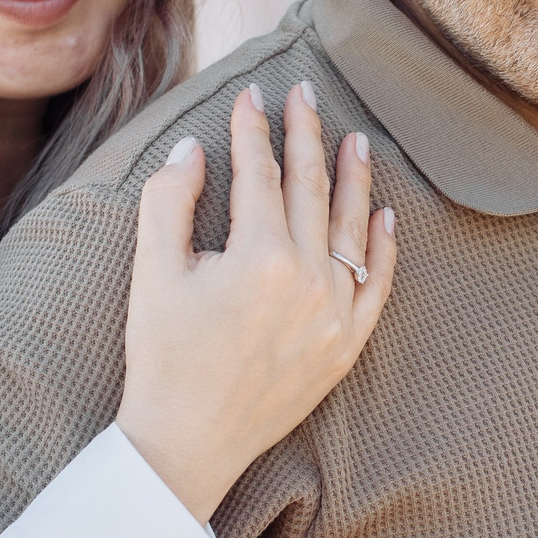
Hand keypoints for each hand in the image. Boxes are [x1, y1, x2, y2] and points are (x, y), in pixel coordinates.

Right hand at [116, 81, 396, 521]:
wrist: (187, 445)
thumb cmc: (163, 357)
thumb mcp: (151, 272)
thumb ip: (169, 200)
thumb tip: (193, 148)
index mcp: (260, 256)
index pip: (260, 173)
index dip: (254, 128)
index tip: (252, 95)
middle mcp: (309, 279)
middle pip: (310, 187)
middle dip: (306, 133)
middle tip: (306, 92)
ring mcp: (335, 313)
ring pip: (353, 227)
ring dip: (353, 177)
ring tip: (355, 139)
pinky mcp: (346, 344)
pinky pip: (377, 284)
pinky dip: (385, 247)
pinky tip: (386, 214)